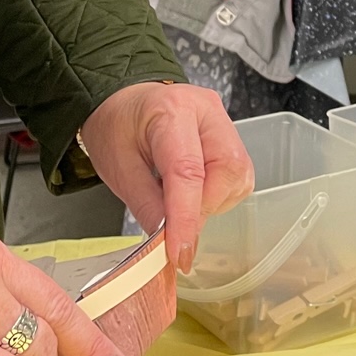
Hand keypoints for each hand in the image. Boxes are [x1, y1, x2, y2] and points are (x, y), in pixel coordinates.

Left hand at [76, 80, 252, 274]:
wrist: (124, 102)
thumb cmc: (117, 127)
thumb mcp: (118, 169)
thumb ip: (147, 206)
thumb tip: (167, 244)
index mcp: (170, 110)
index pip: (187, 170)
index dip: (186, 217)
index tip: (180, 253)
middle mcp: (206, 110)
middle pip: (227, 169)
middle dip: (204, 207)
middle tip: (176, 226)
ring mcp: (223, 121)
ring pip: (238, 175)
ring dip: (212, 203)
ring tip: (180, 202)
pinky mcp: (231, 136)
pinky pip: (238, 176)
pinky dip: (217, 195)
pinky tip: (194, 192)